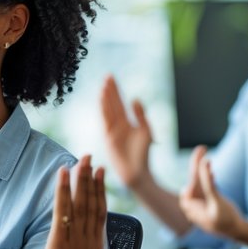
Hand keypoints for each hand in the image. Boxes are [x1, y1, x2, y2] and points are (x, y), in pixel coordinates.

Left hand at [40, 155, 106, 248]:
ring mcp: (76, 239)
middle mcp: (90, 238)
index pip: (101, 210)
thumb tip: (91, 233)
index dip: (101, 188)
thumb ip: (91, 246)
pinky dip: (62, 192)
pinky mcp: (60, 241)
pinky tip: (60, 177)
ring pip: (79, 204)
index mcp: (99, 243)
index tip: (100, 171)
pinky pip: (61, 212)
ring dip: (78, 180)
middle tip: (89, 157)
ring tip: (77, 161)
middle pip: (91, 201)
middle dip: (90, 177)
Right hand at [99, 75, 152, 190]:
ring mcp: (112, 131)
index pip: (118, 103)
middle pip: (112, 104)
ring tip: (104, 85)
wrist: (138, 172)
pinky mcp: (109, 138)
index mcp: (125, 123)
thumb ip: (140, 115)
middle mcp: (117, 125)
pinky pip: (106, 120)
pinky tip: (103, 99)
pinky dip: (104, 109)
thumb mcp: (145, 131)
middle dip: (109, 91)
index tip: (111, 77)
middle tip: (107, 76)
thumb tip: (135, 98)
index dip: (115, 90)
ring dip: (105, 98)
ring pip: (108, 111)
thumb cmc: (143, 154)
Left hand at [178, 146, 243, 238]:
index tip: (202, 149)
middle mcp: (190, 204)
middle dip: (196, 164)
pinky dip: (208, 180)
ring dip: (203, 172)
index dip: (195, 162)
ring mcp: (197, 204)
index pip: (192, 179)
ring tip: (205, 155)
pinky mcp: (205, 204)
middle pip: (193, 179)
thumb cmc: (226, 219)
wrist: (236, 232)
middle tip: (202, 148)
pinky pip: (204, 188)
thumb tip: (203, 164)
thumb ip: (208, 182)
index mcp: (188, 204)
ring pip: (198, 183)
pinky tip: (214, 174)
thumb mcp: (216, 200)